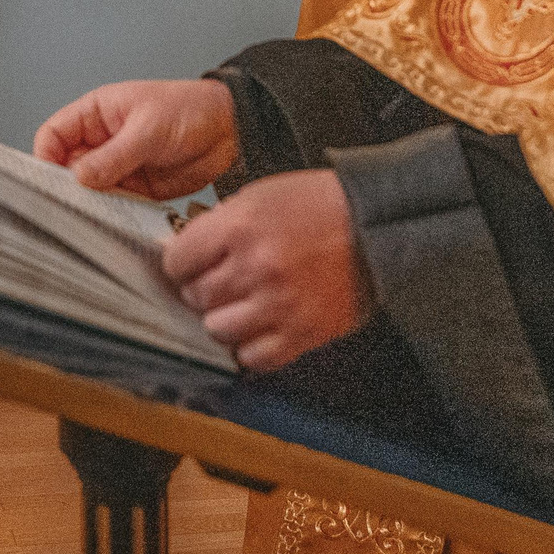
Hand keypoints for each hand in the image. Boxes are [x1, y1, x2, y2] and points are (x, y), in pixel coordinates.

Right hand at [33, 79, 237, 200]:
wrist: (230, 128)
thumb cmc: (189, 108)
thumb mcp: (147, 128)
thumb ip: (113, 156)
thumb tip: (78, 177)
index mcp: (95, 114)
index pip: (54, 135)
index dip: (46, 157)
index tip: (49, 181)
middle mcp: (101, 141)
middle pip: (66, 167)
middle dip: (67, 187)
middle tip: (72, 206)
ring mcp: (118, 166)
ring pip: (89, 190)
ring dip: (92, 204)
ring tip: (97, 216)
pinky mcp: (136, 188)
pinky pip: (115, 203)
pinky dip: (114, 214)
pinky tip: (118, 221)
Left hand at [164, 170, 369, 370]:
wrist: (376, 224)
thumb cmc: (320, 204)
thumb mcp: (259, 195)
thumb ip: (220, 225)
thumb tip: (188, 253)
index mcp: (240, 228)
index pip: (177, 261)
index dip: (181, 262)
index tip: (188, 264)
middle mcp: (255, 268)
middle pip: (196, 296)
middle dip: (201, 289)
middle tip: (218, 280)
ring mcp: (278, 305)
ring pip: (218, 330)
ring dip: (224, 318)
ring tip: (241, 303)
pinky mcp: (302, 334)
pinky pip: (253, 358)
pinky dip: (251, 346)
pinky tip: (260, 325)